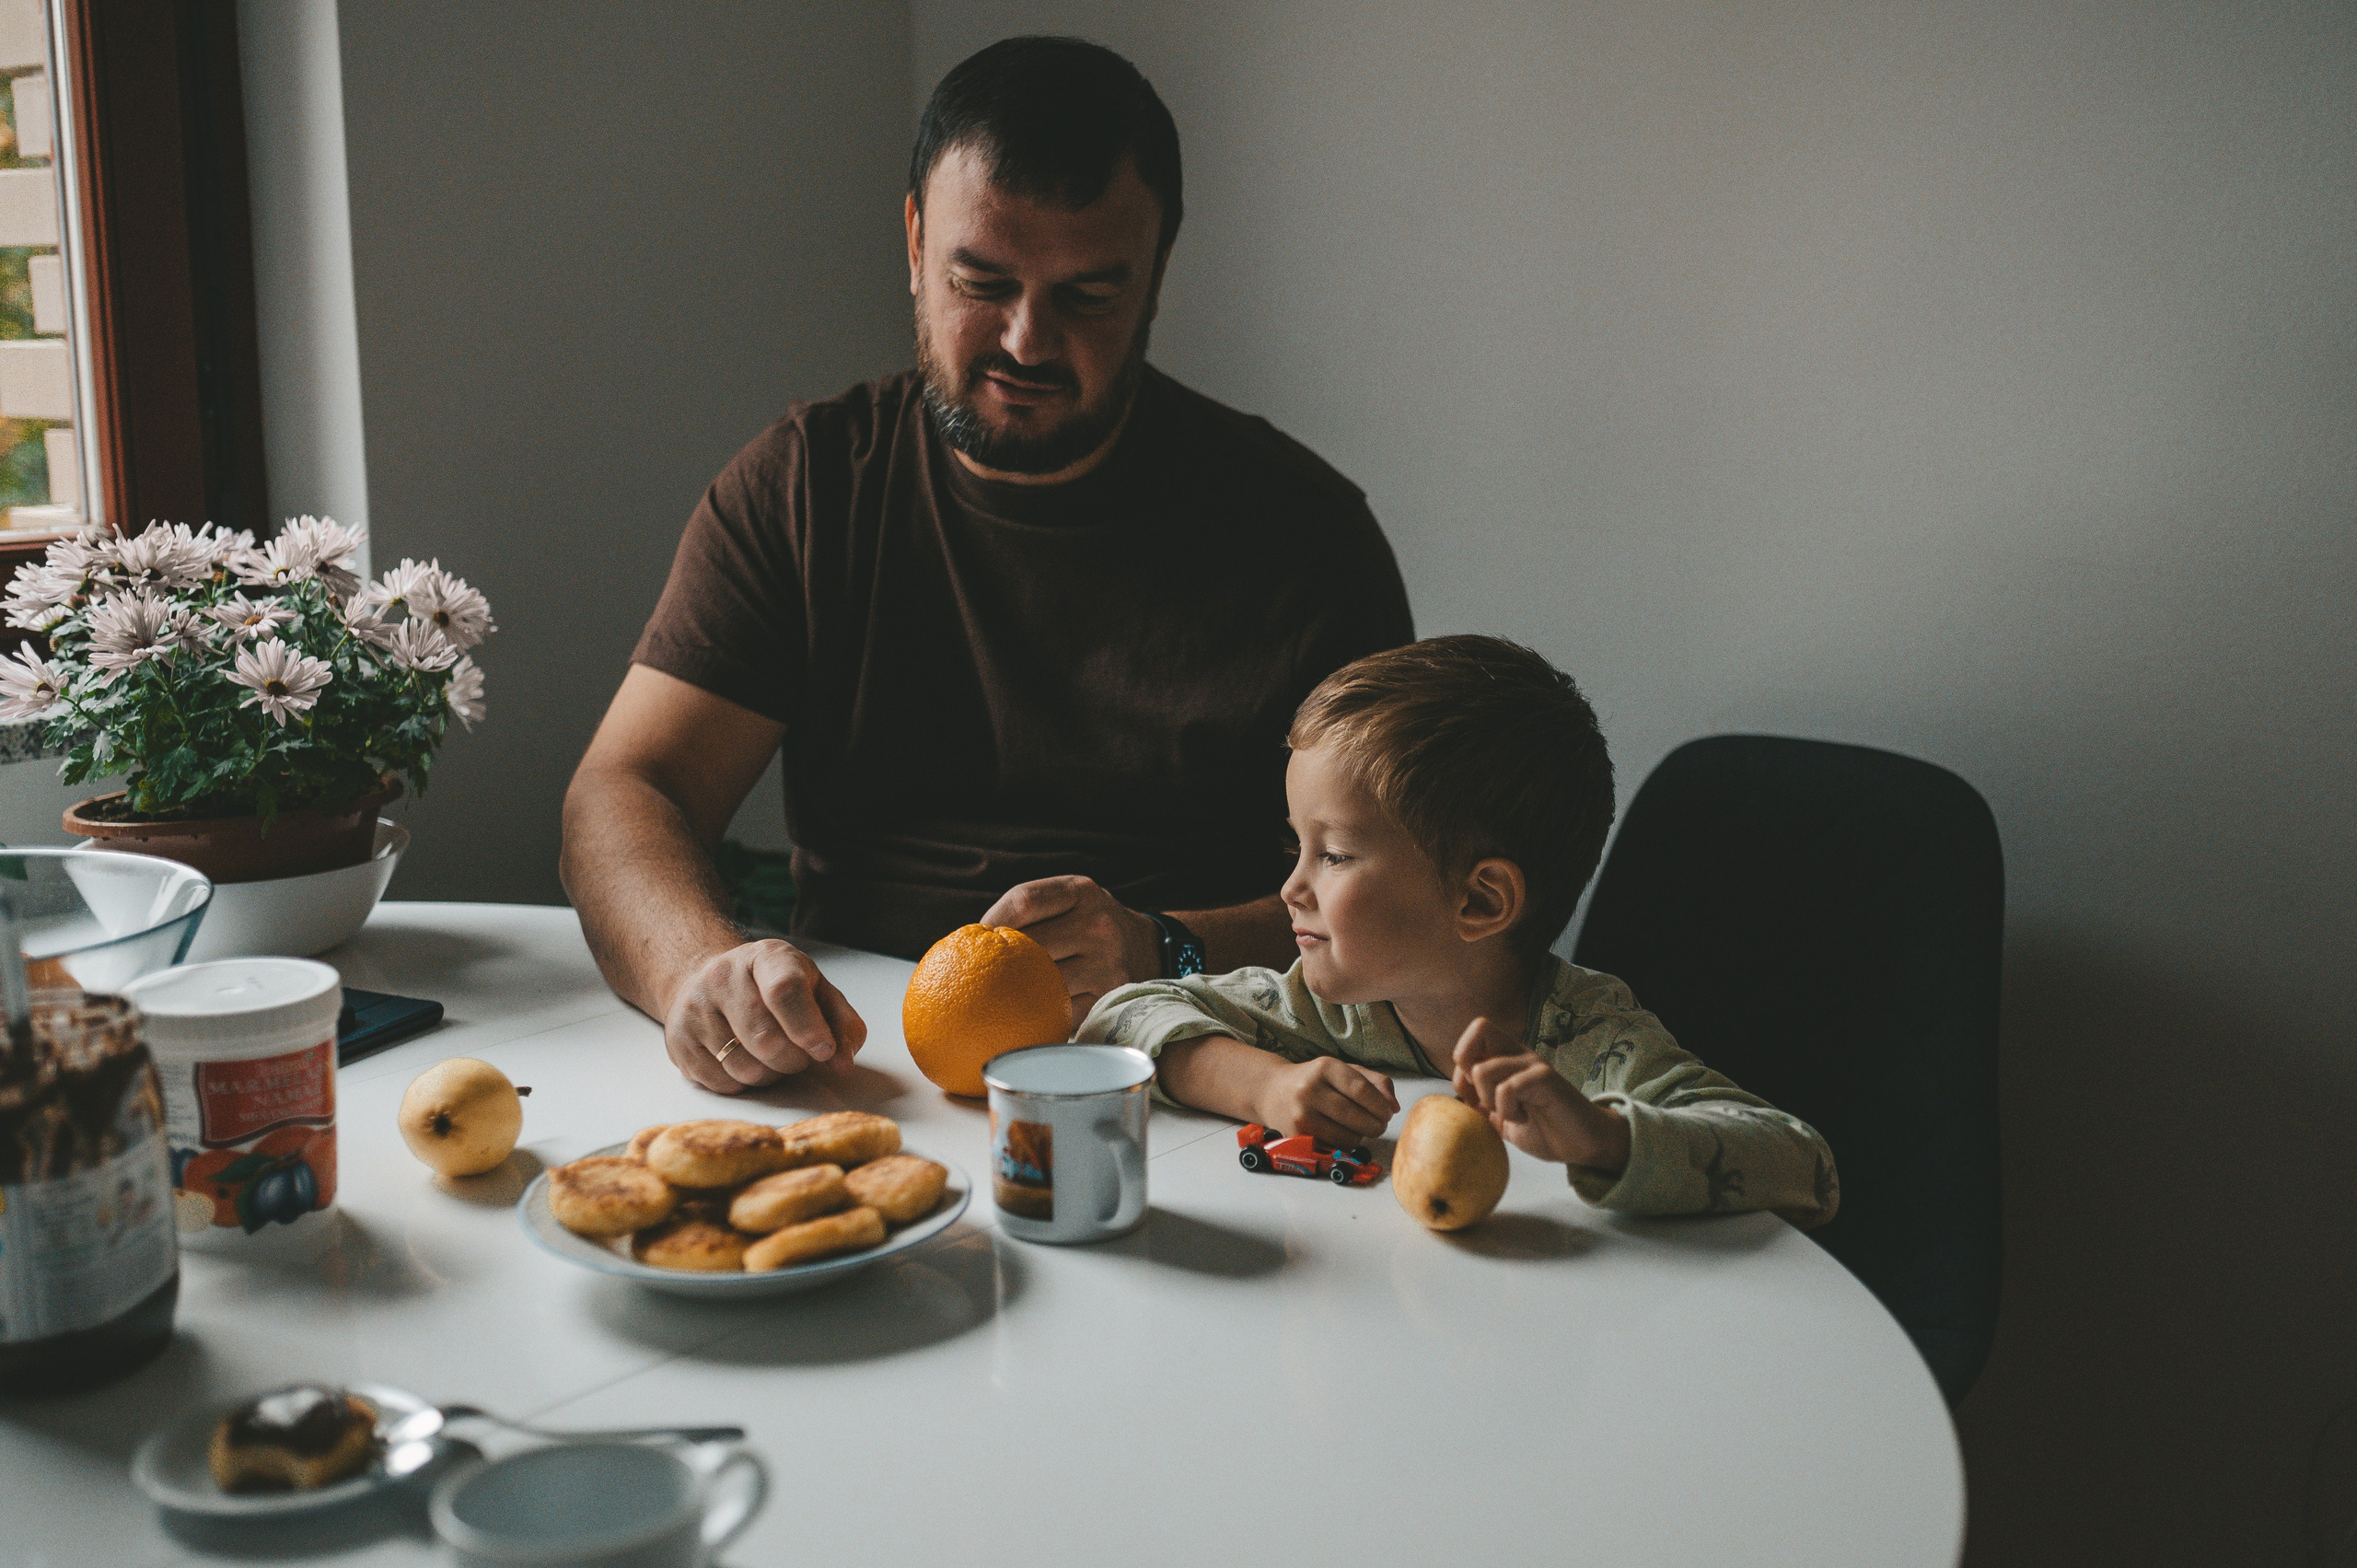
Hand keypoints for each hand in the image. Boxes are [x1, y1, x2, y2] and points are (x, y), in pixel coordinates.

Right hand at [663, 939, 866, 1093]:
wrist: (712, 979)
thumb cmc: (774, 988)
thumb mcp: (816, 990)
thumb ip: (841, 1023)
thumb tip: (842, 1063)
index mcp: (766, 957)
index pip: (784, 991)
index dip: (808, 1028)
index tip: (824, 1050)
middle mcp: (723, 977)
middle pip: (766, 1039)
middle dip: (794, 1060)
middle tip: (799, 1056)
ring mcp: (695, 1008)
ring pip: (744, 1067)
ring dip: (770, 1075)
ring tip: (772, 1057)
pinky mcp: (678, 1040)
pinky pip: (722, 1083)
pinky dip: (744, 1083)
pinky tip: (746, 1060)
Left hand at [979, 876, 1162, 1028]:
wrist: (1149, 948)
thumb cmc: (1091, 924)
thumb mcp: (1072, 899)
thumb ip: (1032, 910)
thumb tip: (971, 940)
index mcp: (1082, 892)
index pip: (1025, 900)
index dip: (993, 920)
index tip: (977, 936)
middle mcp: (1098, 924)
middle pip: (1030, 945)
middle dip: (1002, 960)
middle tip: (983, 971)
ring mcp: (1106, 963)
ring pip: (1043, 982)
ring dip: (1018, 990)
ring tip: (1001, 993)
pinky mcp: (1108, 997)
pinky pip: (1061, 1010)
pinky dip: (1040, 1012)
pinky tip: (1028, 1012)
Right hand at [1257, 1057, 1398, 1146]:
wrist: (1272, 1092)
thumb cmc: (1316, 1081)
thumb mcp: (1344, 1070)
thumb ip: (1375, 1082)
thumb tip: (1393, 1106)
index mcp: (1324, 1067)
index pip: (1361, 1090)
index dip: (1381, 1105)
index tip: (1389, 1112)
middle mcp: (1309, 1090)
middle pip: (1357, 1116)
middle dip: (1376, 1125)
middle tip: (1379, 1124)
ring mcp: (1301, 1115)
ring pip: (1348, 1137)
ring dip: (1360, 1136)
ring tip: (1356, 1127)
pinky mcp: (1296, 1136)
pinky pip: (1334, 1148)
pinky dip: (1344, 1144)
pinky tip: (1340, 1133)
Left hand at [1452, 1017, 1628, 1172]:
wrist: (1582, 1144)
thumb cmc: (1545, 1129)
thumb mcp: (1502, 1119)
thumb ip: (1481, 1103)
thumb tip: (1455, 1093)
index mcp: (1508, 1059)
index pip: (1476, 1033)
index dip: (1462, 1063)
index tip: (1472, 1096)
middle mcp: (1520, 1054)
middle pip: (1480, 1028)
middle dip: (1467, 1067)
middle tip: (1483, 1098)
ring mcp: (1533, 1064)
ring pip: (1484, 1070)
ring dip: (1488, 1100)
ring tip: (1509, 1114)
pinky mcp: (1545, 1078)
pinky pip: (1507, 1088)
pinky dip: (1507, 1110)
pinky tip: (1523, 1118)